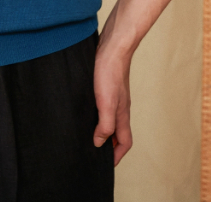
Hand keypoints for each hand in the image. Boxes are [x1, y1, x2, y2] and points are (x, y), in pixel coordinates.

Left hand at [92, 31, 132, 166]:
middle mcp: (120, 106)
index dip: (117, 155)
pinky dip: (97, 113)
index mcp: (122, 113)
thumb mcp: (106, 103)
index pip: (125, 141)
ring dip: (102, 129)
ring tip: (88, 134)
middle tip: (94, 151)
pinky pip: (103, 105)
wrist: (112, 46)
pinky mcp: (105, 85)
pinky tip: (86, 110)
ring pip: (111, 118)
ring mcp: (114, 95)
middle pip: (118, 132)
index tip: (106, 164)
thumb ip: (105, 124)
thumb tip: (99, 143)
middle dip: (110, 145)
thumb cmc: (110, 73)